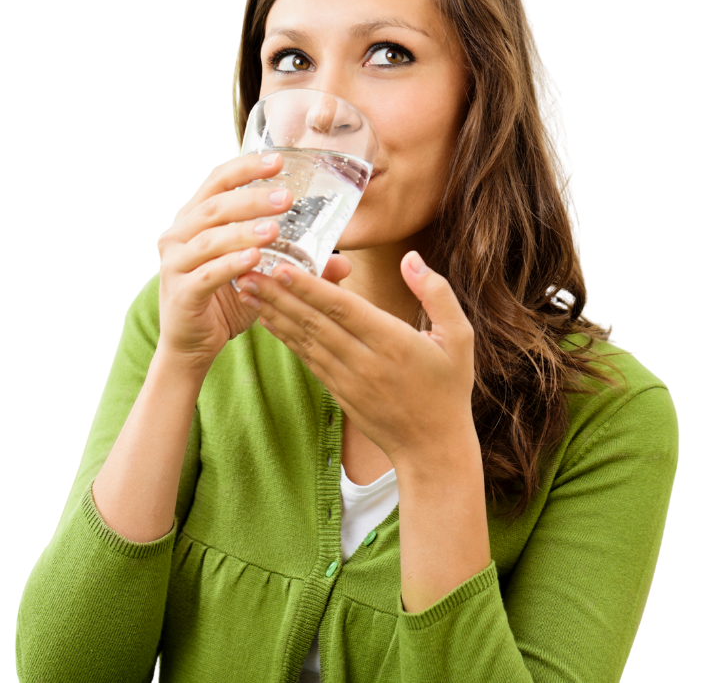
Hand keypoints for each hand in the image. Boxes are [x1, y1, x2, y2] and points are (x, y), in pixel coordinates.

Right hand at [154, 152, 353, 372]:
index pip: (218, 181)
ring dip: (243, 231)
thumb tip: (344, 263)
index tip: (278, 160)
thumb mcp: (263, 277)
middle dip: (251, 199)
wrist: (192, 344)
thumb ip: (297, 265)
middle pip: (215, 206)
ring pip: (209, 238)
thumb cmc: (226, 301)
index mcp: (196, 218)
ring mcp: (175, 263)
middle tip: (286, 198)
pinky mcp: (181, 292)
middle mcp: (180, 234)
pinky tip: (254, 260)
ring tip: (275, 230)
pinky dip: (231, 265)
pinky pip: (206, 273)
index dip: (246, 168)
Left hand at [235, 251, 476, 466]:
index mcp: (393, 342)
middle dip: (278, 294)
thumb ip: (436, 293)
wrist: (432, 448)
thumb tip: (411, 258)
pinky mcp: (339, 392)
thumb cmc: (449, 388)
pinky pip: (308, 359)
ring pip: (305, 340)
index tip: (282, 267)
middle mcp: (365, 361)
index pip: (344, 308)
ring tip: (247, 290)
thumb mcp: (460, 337)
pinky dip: (286, 338)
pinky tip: (268, 320)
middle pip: (315, 322)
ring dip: (274, 313)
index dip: (310, 288)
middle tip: (247, 271)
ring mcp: (348, 380)